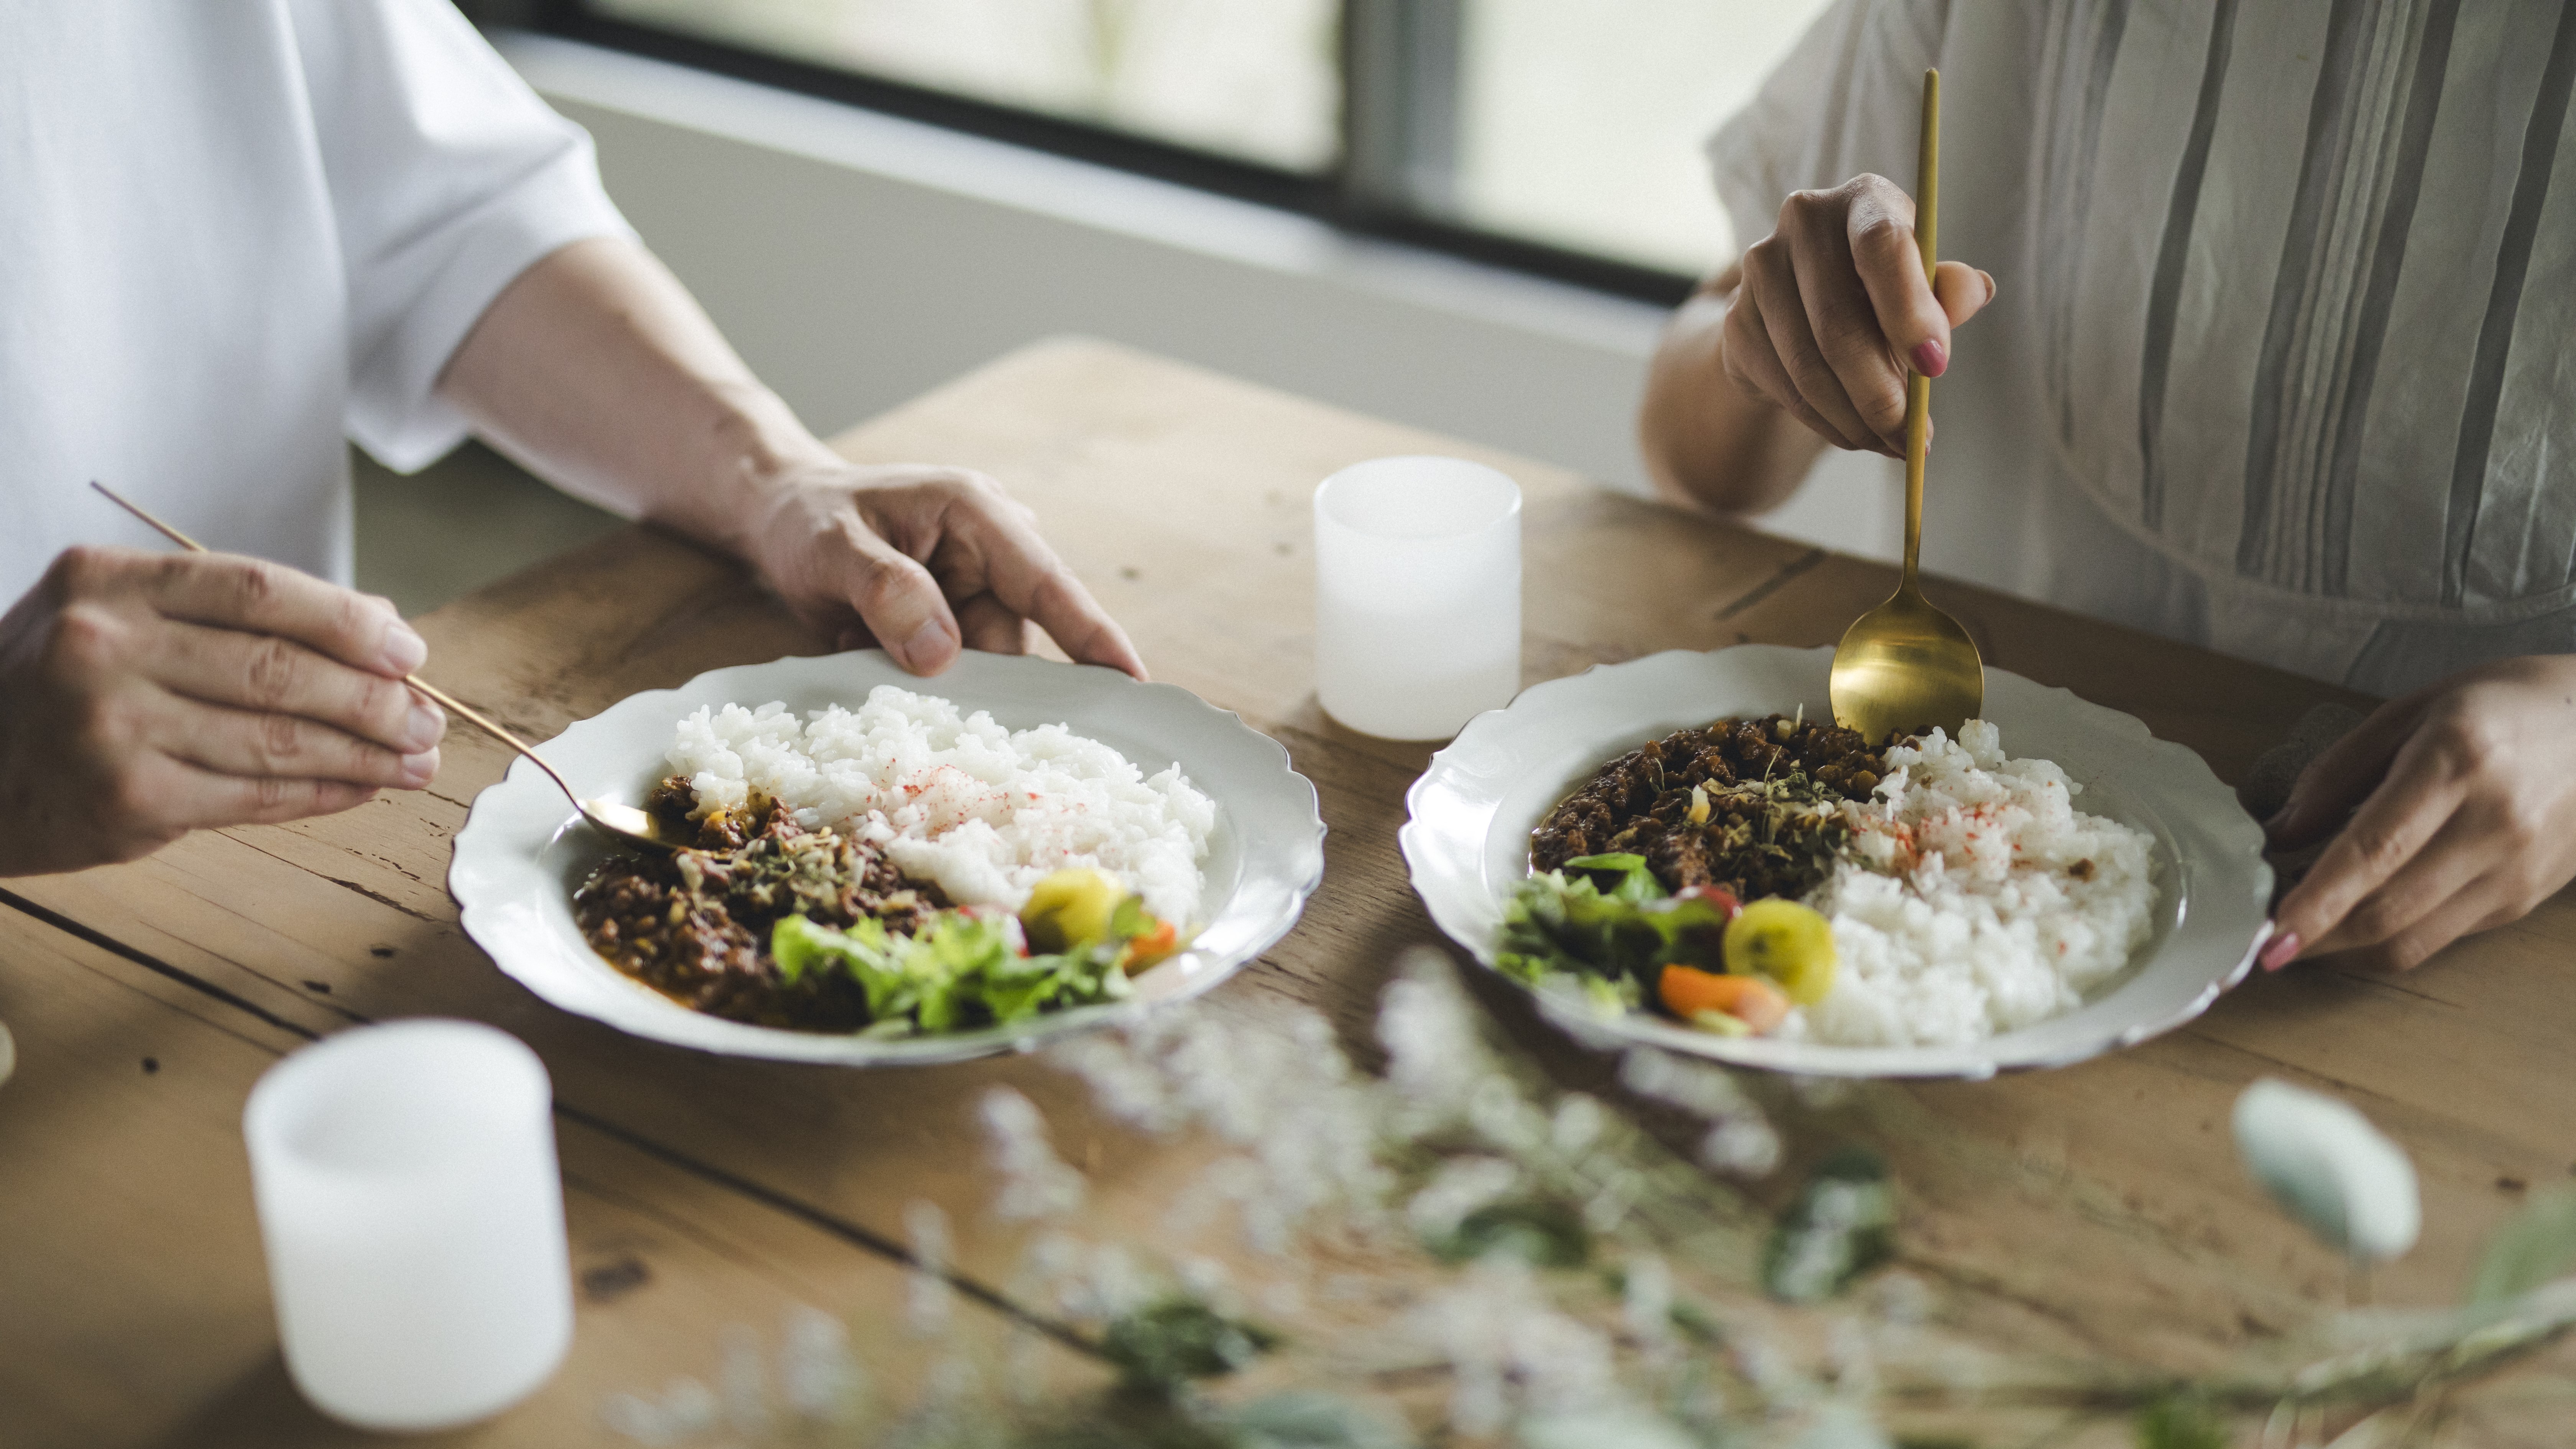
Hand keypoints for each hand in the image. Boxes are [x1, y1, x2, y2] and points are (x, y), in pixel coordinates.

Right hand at [0, 546, 447, 874]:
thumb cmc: (59, 683)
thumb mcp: (119, 616)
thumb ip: (232, 613)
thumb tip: (377, 626)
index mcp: (107, 583)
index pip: (259, 590)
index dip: (348, 621)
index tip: (408, 650)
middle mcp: (103, 648)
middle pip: (279, 668)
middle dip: (374, 698)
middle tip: (427, 717)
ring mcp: (112, 727)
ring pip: (278, 740)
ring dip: (364, 754)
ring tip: (417, 758)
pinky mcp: (128, 800)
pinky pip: (254, 796)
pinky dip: (322, 793)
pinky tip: (362, 788)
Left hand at [734, 461, 1145, 679]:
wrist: (779, 516)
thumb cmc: (807, 518)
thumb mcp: (833, 548)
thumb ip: (887, 592)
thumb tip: (942, 656)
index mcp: (977, 514)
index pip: (1048, 582)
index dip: (1092, 635)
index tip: (1132, 683)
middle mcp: (991, 551)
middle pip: (1010, 637)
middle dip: (969, 671)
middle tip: (904, 672)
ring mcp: (976, 587)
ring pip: (983, 661)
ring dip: (932, 674)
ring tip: (866, 643)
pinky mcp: (957, 619)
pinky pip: (957, 667)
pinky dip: (919, 674)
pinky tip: (871, 648)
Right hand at [1726, 174, 1997, 456]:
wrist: (1803, 305)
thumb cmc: (1881, 290)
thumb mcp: (1924, 284)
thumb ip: (1950, 290)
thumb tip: (1973, 292)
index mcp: (1862, 200)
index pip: (1881, 245)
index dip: (1908, 310)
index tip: (1935, 368)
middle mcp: (1803, 221)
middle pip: (1839, 323)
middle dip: (1882, 394)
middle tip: (1914, 438)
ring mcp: (1760, 270)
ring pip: (1809, 366)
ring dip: (1855, 419)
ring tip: (1891, 444)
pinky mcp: (1737, 320)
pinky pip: (1786, 387)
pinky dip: (1826, 423)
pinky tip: (1854, 433)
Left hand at [2261, 655, 2575, 971]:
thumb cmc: (2500, 707)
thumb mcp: (2411, 711)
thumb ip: (2337, 772)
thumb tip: (2277, 831)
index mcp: (2456, 761)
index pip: (2374, 849)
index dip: (2317, 900)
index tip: (2270, 935)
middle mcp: (2491, 822)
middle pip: (2387, 907)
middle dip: (2315, 937)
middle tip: (2263, 942)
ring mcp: (2514, 868)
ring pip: (2410, 936)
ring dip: (2343, 948)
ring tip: (2298, 935)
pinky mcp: (2523, 898)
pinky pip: (2440, 937)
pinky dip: (2386, 941)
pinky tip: (2354, 924)